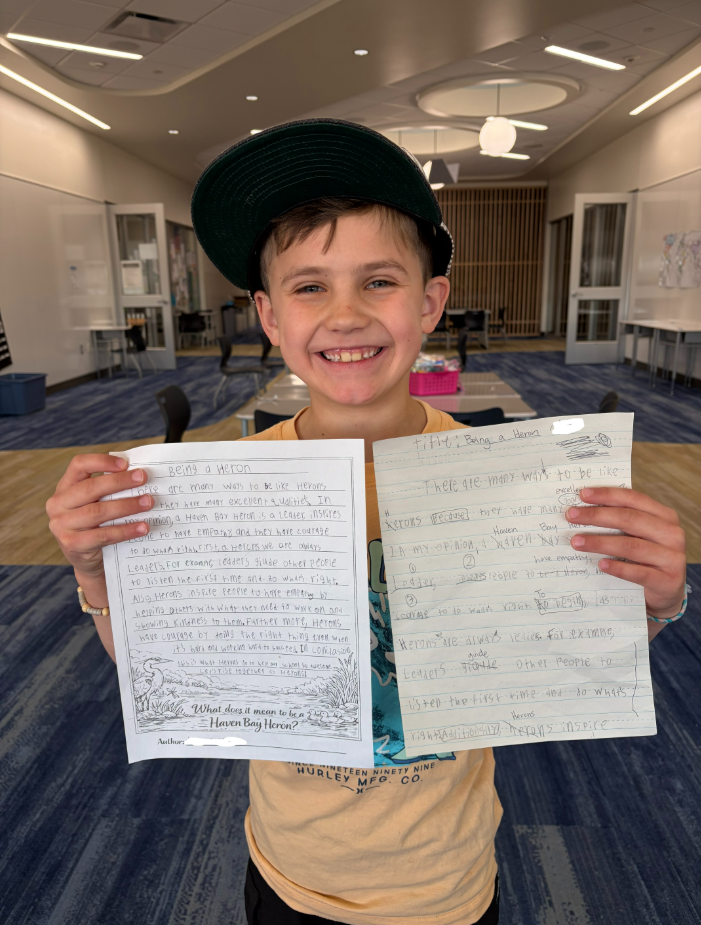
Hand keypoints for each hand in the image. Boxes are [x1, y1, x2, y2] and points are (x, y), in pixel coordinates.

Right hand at [47, 454, 152, 579]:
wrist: (90, 561)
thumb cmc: (98, 525)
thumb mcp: (97, 503)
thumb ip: (109, 489)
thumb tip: (139, 474)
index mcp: (65, 488)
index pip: (78, 465)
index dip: (101, 461)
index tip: (126, 463)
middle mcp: (58, 504)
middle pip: (90, 488)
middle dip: (120, 482)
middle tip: (143, 478)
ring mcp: (61, 525)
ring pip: (98, 511)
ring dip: (127, 505)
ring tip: (148, 502)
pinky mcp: (72, 545)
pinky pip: (103, 535)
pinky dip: (126, 530)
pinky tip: (143, 527)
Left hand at [566, 487, 685, 620]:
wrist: (666, 592)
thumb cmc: (646, 558)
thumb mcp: (639, 536)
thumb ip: (621, 522)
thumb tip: (582, 510)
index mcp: (664, 516)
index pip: (633, 499)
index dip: (607, 495)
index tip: (582, 494)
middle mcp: (671, 533)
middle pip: (629, 519)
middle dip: (597, 516)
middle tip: (571, 516)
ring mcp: (672, 558)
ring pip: (631, 546)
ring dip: (600, 543)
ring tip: (576, 542)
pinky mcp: (668, 580)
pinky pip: (639, 573)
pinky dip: (618, 568)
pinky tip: (600, 564)